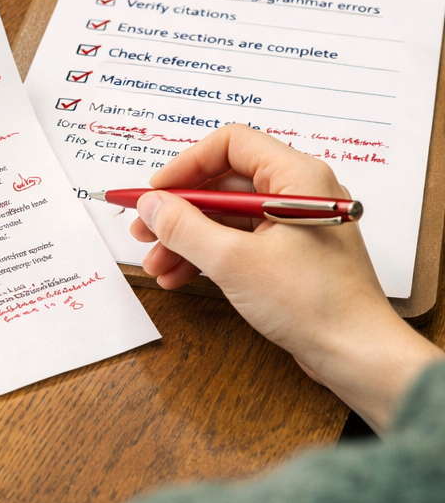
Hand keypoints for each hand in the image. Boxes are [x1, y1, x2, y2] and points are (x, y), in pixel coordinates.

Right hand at [131, 125, 441, 432]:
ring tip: (155, 263)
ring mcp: (293, 224)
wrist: (359, 357)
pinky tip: (177, 276)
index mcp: (296, 177)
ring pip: (225, 215)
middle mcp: (297, 192)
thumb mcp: (233, 261)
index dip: (187, 164)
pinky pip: (238, 240)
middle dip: (178, 209)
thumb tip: (149, 205)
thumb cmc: (312, 304)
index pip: (230, 145)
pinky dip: (207, 255)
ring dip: (186, 237)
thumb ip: (184, 227)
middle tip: (144, 229)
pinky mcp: (289, 253)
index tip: (157, 191)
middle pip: (222, 182)